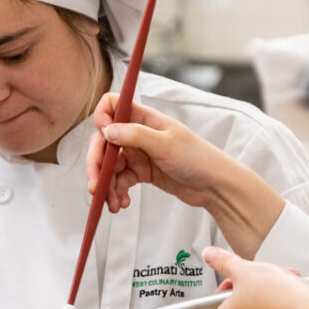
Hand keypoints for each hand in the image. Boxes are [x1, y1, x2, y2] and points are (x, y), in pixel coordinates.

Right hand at [88, 94, 238, 212]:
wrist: (214, 186)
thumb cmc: (196, 158)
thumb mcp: (165, 144)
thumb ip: (135, 135)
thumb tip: (106, 130)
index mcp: (144, 118)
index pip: (113, 105)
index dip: (102, 117)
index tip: (102, 138)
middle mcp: (138, 134)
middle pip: (105, 142)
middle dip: (97, 164)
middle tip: (94, 186)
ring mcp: (139, 153)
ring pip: (110, 166)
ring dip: (106, 185)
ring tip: (111, 203)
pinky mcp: (141, 172)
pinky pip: (120, 181)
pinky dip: (117, 192)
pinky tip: (122, 204)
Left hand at [199, 247, 308, 308]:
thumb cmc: (274, 294)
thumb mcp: (244, 270)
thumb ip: (224, 262)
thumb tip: (210, 255)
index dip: (214, 301)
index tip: (226, 285)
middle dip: (244, 288)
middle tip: (250, 276)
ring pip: (257, 306)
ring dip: (264, 288)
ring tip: (275, 275)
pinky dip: (280, 295)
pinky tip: (289, 282)